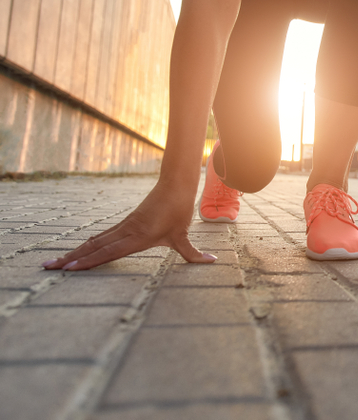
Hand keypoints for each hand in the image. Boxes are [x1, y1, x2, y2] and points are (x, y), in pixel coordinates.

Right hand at [42, 181, 216, 270]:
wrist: (174, 184)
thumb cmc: (178, 210)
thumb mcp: (184, 234)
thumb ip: (193, 253)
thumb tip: (212, 262)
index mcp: (137, 236)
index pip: (108, 252)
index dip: (89, 261)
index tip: (69, 269)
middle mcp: (125, 232)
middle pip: (93, 247)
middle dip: (71, 259)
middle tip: (48, 269)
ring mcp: (122, 227)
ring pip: (94, 241)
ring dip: (74, 252)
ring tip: (54, 263)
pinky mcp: (123, 224)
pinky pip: (101, 236)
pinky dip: (86, 245)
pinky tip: (77, 252)